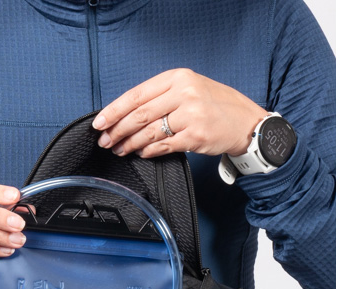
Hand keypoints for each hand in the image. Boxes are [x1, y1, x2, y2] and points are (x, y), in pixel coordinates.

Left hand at [92, 69, 266, 158]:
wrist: (247, 123)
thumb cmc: (216, 106)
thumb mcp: (190, 89)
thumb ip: (161, 97)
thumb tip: (126, 114)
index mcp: (178, 77)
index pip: (137, 94)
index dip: (114, 110)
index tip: (99, 122)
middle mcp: (184, 93)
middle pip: (139, 115)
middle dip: (117, 130)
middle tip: (105, 141)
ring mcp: (191, 115)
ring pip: (149, 132)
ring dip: (130, 144)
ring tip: (119, 150)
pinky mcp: (195, 137)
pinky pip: (164, 147)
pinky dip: (149, 152)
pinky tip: (140, 153)